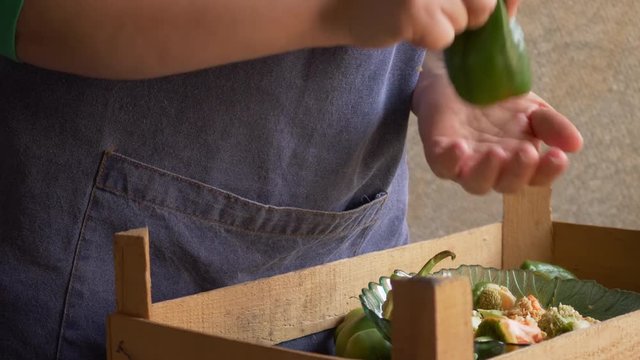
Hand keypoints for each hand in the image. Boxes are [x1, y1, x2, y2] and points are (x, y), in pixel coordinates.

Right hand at [336, 0, 497, 49]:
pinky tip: (405, 28)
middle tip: (436, 11)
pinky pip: (443, 38)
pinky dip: (427, 41)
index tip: (481, 10)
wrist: (337, 4)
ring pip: (464, 22)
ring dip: (444, 27)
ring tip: (416, 15)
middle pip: (484, 3)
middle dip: (467, 14)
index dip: (496, 4)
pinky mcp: (415, 11)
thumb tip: (513, 2)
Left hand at [412, 56, 582, 194]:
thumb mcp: (532, 109)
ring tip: (496, 153)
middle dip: (518, 172)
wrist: (460, 77)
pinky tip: (459, 147)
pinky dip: (450, 160)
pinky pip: (441, 165)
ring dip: (486, 172)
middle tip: (526, 152)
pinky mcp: (438, 153)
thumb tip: (576, 144)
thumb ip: (552, 126)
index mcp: (518, 162)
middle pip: (506, 185)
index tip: (559, 156)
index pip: (537, 177)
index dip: (548, 172)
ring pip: (475, 183)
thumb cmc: (498, 101)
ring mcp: (464, 164)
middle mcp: (492, 169)